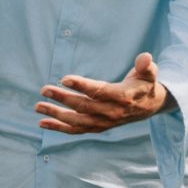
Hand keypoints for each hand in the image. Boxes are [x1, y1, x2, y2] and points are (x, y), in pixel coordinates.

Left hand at [35, 52, 172, 133]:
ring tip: (38, 106)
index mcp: (123, 97)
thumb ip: (146, 65)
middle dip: (62, 98)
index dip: (81, 85)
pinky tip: (42, 122)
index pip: (99, 92)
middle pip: (83, 106)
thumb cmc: (145, 85)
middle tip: (44, 89)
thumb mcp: (149, 73)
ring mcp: (103, 122)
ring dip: (56, 114)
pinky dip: (59, 127)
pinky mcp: (97, 127)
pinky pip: (76, 129)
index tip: (64, 79)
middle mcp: (111, 113)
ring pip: (76, 121)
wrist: (149, 107)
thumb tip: (145, 57)